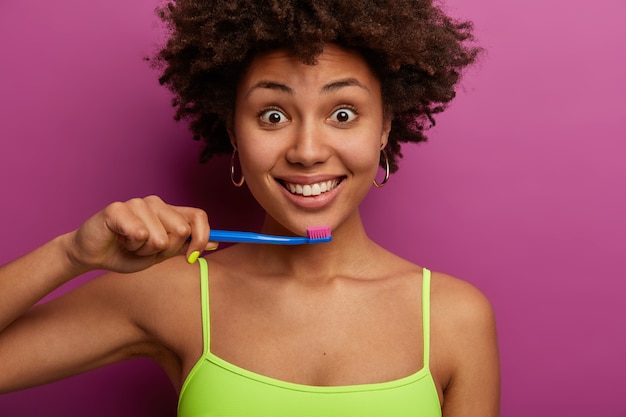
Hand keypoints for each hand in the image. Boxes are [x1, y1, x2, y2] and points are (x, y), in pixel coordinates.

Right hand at [65, 196, 213, 272]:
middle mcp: (156, 203)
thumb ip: (186, 246)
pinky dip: (130, 246)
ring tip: (130, 244)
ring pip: (159, 237)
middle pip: (182, 230)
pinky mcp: (118, 208)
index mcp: (169, 212)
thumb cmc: (127, 252)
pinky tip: (120, 239)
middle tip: (145, 249)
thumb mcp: (161, 254)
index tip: (191, 257)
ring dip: (143, 250)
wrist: (93, 255)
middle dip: (165, 250)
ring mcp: (137, 203)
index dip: (201, 238)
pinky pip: (139, 234)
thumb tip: (216, 244)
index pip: (198, 216)